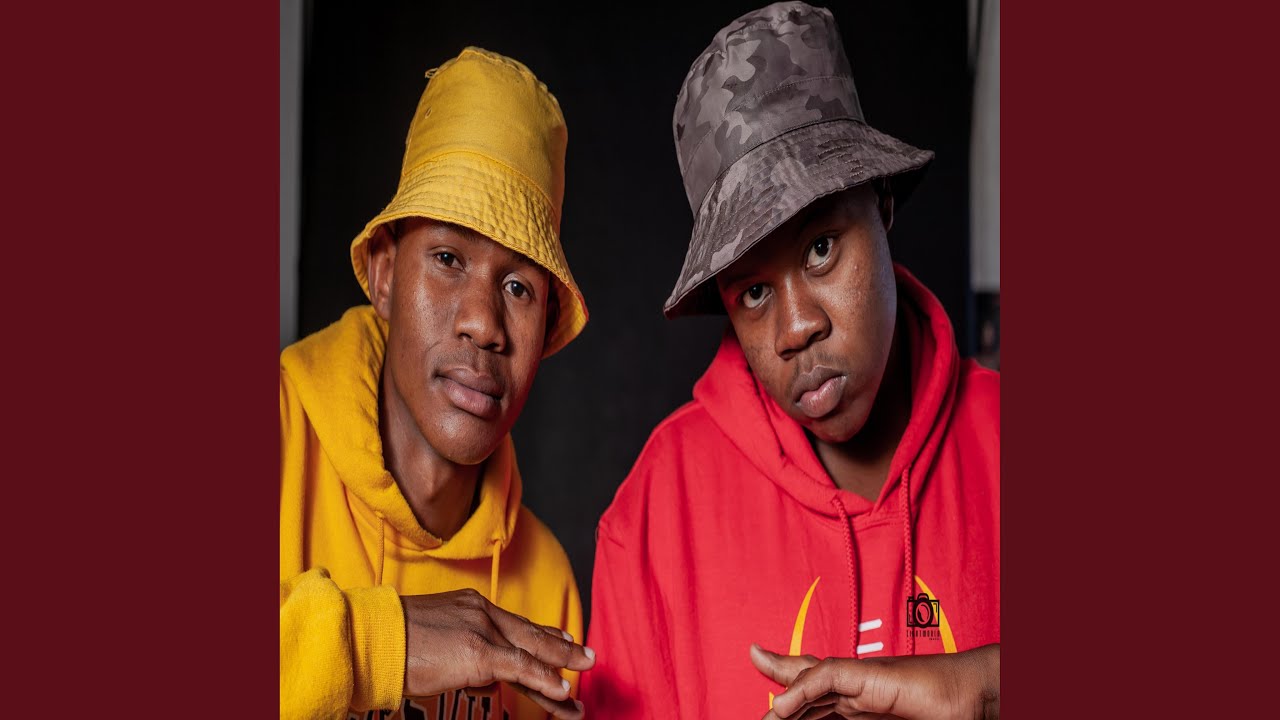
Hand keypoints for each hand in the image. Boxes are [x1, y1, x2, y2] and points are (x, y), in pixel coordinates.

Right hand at [402, 589, 594, 718]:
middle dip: (562, 647)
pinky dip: (544, 681)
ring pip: (533, 652)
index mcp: (471, 605)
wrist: (373, 637)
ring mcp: (482, 630)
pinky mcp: (479, 652)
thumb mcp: (434, 635)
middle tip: (587, 655)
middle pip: (531, 634)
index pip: (516, 624)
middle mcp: (482, 612)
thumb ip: (461, 648)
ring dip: (562, 666)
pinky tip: (562, 691)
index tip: (563, 638)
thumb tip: (480, 672)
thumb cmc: (391, 641)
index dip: (543, 634)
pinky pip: (521, 668)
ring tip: (585, 675)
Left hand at [750, 643, 998, 719]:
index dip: (793, 699)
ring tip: (763, 715)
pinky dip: (802, 689)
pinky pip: (828, 677)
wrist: (979, 700)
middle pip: (806, 685)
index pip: (818, 698)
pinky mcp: (871, 675)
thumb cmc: (946, 715)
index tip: (774, 710)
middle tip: (758, 705)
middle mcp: (859, 688)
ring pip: (810, 681)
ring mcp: (864, 679)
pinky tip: (783, 706)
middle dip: (778, 693)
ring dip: (781, 700)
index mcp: (865, 702)